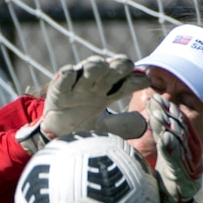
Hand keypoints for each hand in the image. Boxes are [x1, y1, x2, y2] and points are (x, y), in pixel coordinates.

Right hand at [17, 55, 148, 153]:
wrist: (58, 136)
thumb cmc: (83, 127)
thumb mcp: (106, 129)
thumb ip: (123, 125)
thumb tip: (143, 125)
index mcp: (108, 92)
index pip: (125, 83)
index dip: (135, 81)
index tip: (145, 82)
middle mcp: (94, 85)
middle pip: (109, 70)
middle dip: (118, 66)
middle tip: (126, 65)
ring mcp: (76, 86)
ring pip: (87, 69)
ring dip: (95, 66)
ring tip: (101, 65)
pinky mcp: (58, 90)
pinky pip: (62, 80)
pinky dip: (66, 75)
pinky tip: (70, 71)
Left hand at [148, 95, 202, 202]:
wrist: (176, 201)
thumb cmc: (169, 176)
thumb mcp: (166, 152)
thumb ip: (162, 136)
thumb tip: (152, 115)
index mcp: (186, 143)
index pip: (176, 122)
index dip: (167, 109)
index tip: (156, 96)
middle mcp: (189, 150)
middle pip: (177, 127)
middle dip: (166, 112)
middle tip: (155, 99)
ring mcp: (187, 162)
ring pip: (177, 139)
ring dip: (167, 126)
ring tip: (157, 114)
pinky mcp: (181, 174)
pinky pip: (176, 159)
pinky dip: (171, 148)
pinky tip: (164, 138)